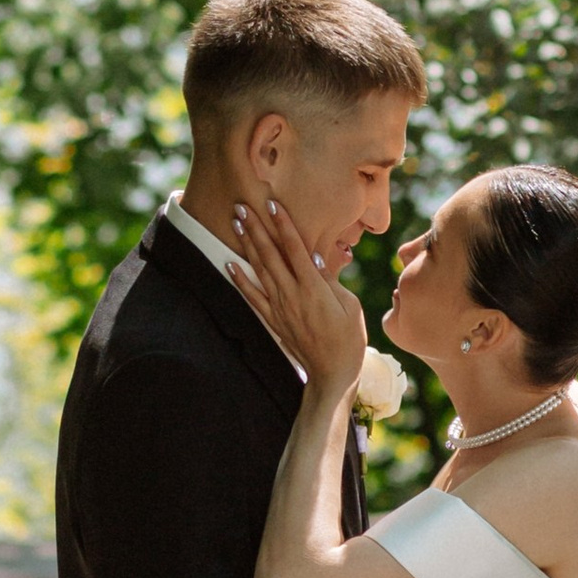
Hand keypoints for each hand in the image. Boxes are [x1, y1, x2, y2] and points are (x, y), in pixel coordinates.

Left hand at [229, 198, 368, 384]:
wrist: (333, 373)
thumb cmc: (349, 338)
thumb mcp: (349, 306)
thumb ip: (330, 280)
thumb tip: (313, 256)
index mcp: (314, 289)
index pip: (295, 249)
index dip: (283, 225)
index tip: (272, 204)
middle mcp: (292, 295)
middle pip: (270, 255)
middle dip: (256, 228)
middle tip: (242, 205)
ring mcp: (279, 308)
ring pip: (259, 270)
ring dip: (246, 245)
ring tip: (235, 223)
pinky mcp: (273, 320)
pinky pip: (252, 297)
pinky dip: (239, 279)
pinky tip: (228, 263)